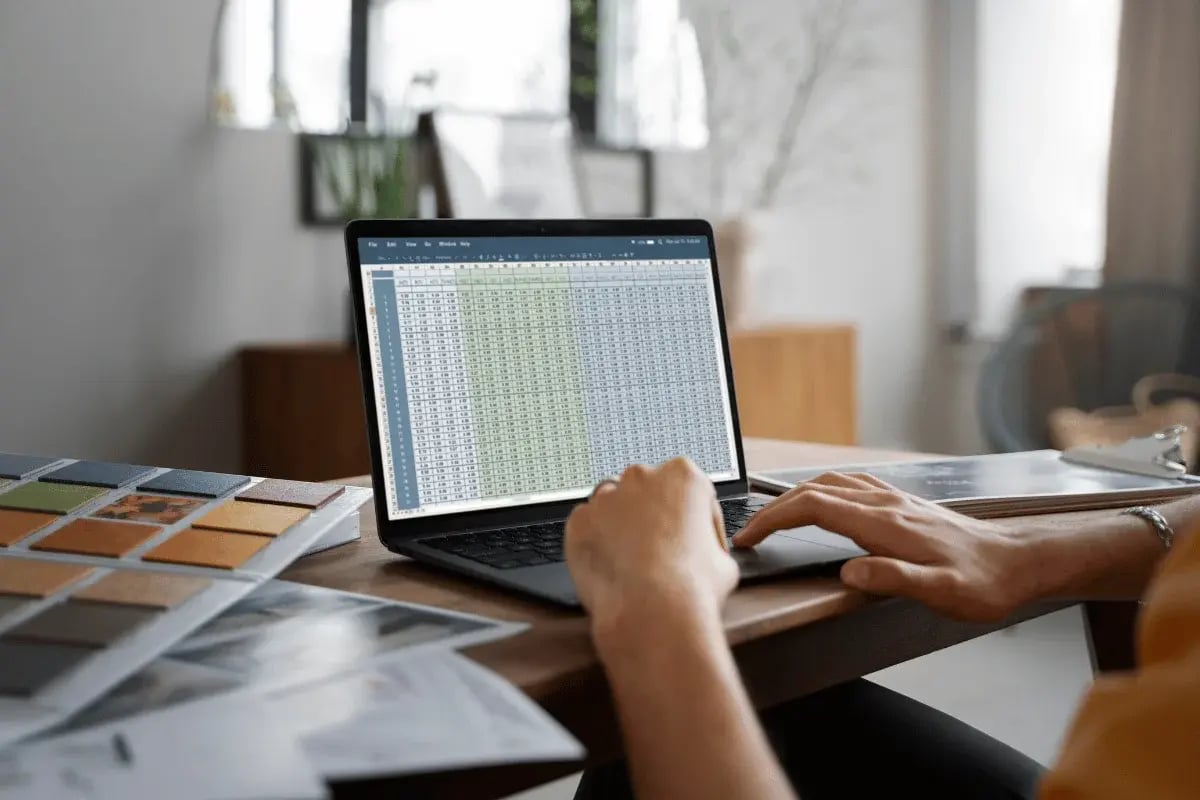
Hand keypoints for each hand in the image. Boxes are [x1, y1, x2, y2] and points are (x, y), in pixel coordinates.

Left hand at [565, 458, 737, 642]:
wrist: (653, 613)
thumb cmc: (690, 587)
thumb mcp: (723, 561)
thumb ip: (708, 543)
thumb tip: (705, 553)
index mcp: (683, 476)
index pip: (688, 490)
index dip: (692, 519)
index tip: (691, 537)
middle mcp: (642, 478)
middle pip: (646, 490)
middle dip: (652, 515)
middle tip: (660, 550)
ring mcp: (606, 498)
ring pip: (612, 505)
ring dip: (620, 525)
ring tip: (632, 560)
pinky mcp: (579, 522)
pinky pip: (587, 527)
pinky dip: (595, 543)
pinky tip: (611, 566)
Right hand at [733, 472, 1033, 621]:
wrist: (1019, 560)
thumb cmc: (983, 581)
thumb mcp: (942, 592)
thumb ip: (894, 579)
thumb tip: (849, 571)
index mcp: (885, 523)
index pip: (813, 509)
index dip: (774, 519)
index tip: (749, 537)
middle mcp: (885, 504)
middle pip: (814, 492)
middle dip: (774, 509)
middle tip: (750, 533)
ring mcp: (894, 500)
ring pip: (831, 484)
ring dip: (796, 497)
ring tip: (775, 518)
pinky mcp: (903, 504)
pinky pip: (851, 486)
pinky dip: (823, 492)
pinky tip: (824, 503)